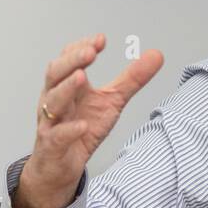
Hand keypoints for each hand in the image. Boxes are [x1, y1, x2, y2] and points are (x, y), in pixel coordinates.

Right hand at [14, 34, 163, 207]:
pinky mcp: (52, 146)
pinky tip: (83, 126)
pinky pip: (57, 136)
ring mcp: (51, 122)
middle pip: (55, 74)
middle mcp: (55, 99)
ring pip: (52, 102)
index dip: (81, 48)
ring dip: (66, 88)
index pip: (68, 59)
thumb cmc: (82, 129)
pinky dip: (69, 130)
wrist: (61, 167)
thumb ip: (132, 79)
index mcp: (68, 85)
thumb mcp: (112, 101)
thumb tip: (157, 54)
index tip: (101, 39)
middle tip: (90, 52)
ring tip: (82, 77)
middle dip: (71, 61)